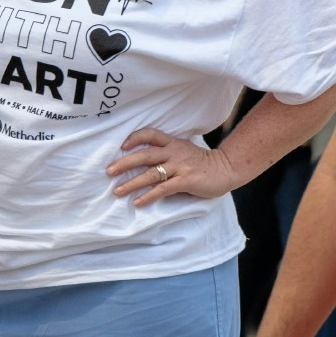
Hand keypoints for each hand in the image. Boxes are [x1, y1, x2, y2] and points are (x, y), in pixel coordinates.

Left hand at [106, 128, 231, 206]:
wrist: (226, 169)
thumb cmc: (202, 163)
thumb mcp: (184, 151)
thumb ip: (167, 154)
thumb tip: (144, 165)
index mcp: (173, 143)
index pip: (150, 134)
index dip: (135, 138)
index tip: (122, 146)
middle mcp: (174, 152)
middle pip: (145, 154)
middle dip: (124, 163)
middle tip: (109, 171)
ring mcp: (180, 166)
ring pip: (151, 173)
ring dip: (132, 183)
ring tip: (117, 191)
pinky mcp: (186, 181)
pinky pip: (163, 189)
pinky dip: (148, 196)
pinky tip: (138, 202)